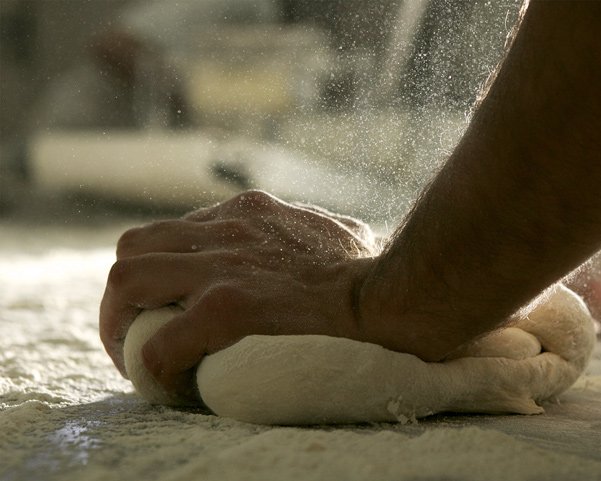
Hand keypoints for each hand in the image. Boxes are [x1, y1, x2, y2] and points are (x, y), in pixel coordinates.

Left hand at [100, 191, 378, 401]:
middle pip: (134, 248)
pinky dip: (154, 367)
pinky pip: (161, 343)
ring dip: (120, 325)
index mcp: (247, 213)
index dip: (158, 274)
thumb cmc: (370, 269)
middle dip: (124, 295)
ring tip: (137, 357)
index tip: (167, 308)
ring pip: (126, 281)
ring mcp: (223, 266)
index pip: (172, 232)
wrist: (392, 292)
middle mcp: (225, 230)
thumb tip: (321, 242)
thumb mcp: (332, 230)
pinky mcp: (230, 307)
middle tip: (137, 332)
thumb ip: (309, 232)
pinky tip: (170, 383)